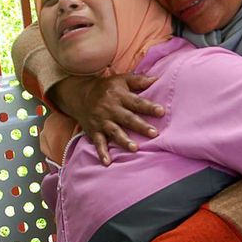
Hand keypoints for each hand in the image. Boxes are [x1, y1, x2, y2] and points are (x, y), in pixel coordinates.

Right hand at [50, 73, 164, 164]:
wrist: (79, 94)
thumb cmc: (106, 88)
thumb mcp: (121, 80)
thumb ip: (139, 80)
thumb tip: (157, 78)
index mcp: (119, 96)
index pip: (136, 102)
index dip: (149, 107)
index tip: (161, 112)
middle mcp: (110, 109)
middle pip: (128, 118)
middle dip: (140, 126)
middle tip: (154, 133)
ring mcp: (102, 121)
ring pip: (114, 132)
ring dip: (124, 141)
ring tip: (134, 148)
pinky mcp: (94, 131)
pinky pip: (98, 143)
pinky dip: (102, 153)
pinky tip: (107, 162)